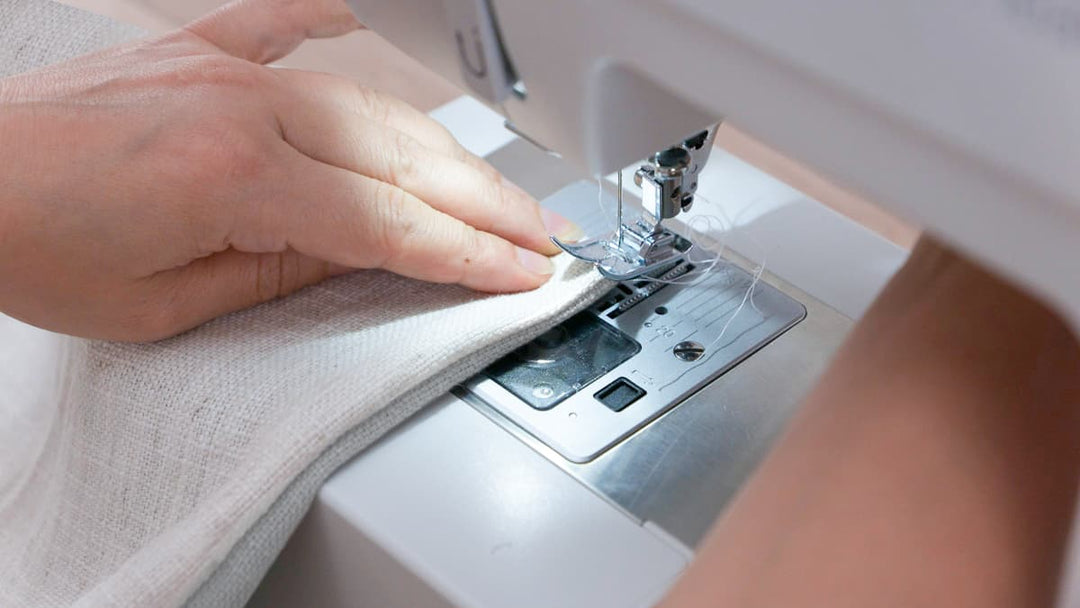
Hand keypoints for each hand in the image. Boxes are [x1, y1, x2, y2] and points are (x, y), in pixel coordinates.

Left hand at [0, 0, 574, 341]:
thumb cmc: (24, 245)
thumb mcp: (161, 307)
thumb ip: (276, 277)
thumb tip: (359, 261)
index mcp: (235, 178)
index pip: (390, 226)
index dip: (467, 256)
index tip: (519, 273)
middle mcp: (244, 106)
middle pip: (404, 160)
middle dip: (485, 207)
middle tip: (540, 236)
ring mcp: (226, 66)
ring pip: (373, 105)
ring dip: (443, 151)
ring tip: (493, 187)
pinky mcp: (199, 48)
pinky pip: (288, 26)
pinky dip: (337, 29)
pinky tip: (373, 24)